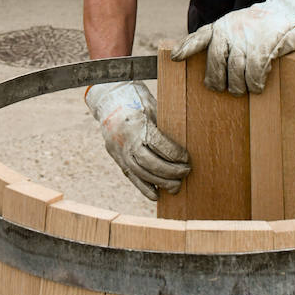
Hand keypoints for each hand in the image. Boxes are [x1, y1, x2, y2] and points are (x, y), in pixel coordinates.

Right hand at [85, 80, 190, 200]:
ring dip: (160, 183)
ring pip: (140, 173)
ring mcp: (118, 150)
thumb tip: (184, 142)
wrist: (107, 99)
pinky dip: (144, 187)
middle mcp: (124, 140)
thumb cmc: (135, 99)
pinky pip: (130, 176)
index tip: (186, 158)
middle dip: (169, 171)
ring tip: (176, 186)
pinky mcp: (116, 157)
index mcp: (134, 123)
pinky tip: (157, 196)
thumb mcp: (151, 105)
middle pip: (148, 162)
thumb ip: (163, 123)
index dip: (173, 153)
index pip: (156, 143)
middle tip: (186, 172)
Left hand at [172, 0, 294, 93]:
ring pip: (236, 69)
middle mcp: (230, 31)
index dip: (186, 47)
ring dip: (238, 85)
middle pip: (216, 61)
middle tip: (219, 89)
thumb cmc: (255, 23)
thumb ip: (212, 37)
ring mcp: (246, 38)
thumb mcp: (232, 24)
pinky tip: (257, 86)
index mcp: (220, 26)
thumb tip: (184, 52)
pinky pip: (254, 71)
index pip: (199, 36)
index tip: (175, 58)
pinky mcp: (263, 46)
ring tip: (241, 90)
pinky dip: (255, 82)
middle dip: (216, 79)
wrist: (284, 9)